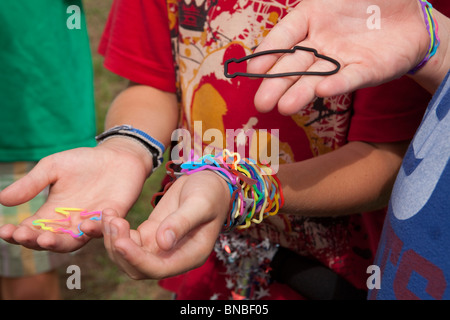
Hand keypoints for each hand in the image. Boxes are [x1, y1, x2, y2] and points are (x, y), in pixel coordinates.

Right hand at [0, 139, 150, 251]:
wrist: (117, 156)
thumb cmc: (83, 162)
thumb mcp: (53, 168)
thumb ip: (31, 184)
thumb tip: (2, 200)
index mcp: (51, 213)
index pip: (30, 230)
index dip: (16, 234)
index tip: (4, 230)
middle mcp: (69, 224)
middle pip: (49, 241)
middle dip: (35, 241)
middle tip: (24, 236)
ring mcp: (91, 224)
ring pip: (73, 242)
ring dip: (60, 243)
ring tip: (47, 238)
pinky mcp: (112, 219)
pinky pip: (102, 230)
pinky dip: (94, 230)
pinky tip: (86, 225)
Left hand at [102, 170, 230, 279]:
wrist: (209, 181)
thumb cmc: (210, 192)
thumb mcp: (200, 203)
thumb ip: (182, 222)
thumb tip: (163, 243)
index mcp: (190, 255)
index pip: (158, 268)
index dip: (137, 259)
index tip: (121, 241)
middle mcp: (173, 256)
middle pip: (137, 267)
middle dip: (120, 249)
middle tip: (113, 221)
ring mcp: (159, 247)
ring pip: (127, 256)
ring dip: (113, 239)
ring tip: (108, 214)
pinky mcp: (149, 234)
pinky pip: (126, 240)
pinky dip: (113, 231)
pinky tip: (105, 216)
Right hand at [248, 0, 428, 114]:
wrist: (413, 16)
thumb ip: (319, 2)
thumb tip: (300, 10)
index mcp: (312, 17)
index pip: (284, 36)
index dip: (268, 52)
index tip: (254, 69)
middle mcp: (322, 42)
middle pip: (293, 64)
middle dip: (276, 83)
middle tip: (261, 103)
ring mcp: (342, 58)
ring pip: (316, 77)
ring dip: (300, 92)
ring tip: (284, 108)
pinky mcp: (366, 70)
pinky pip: (350, 77)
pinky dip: (337, 85)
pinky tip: (323, 91)